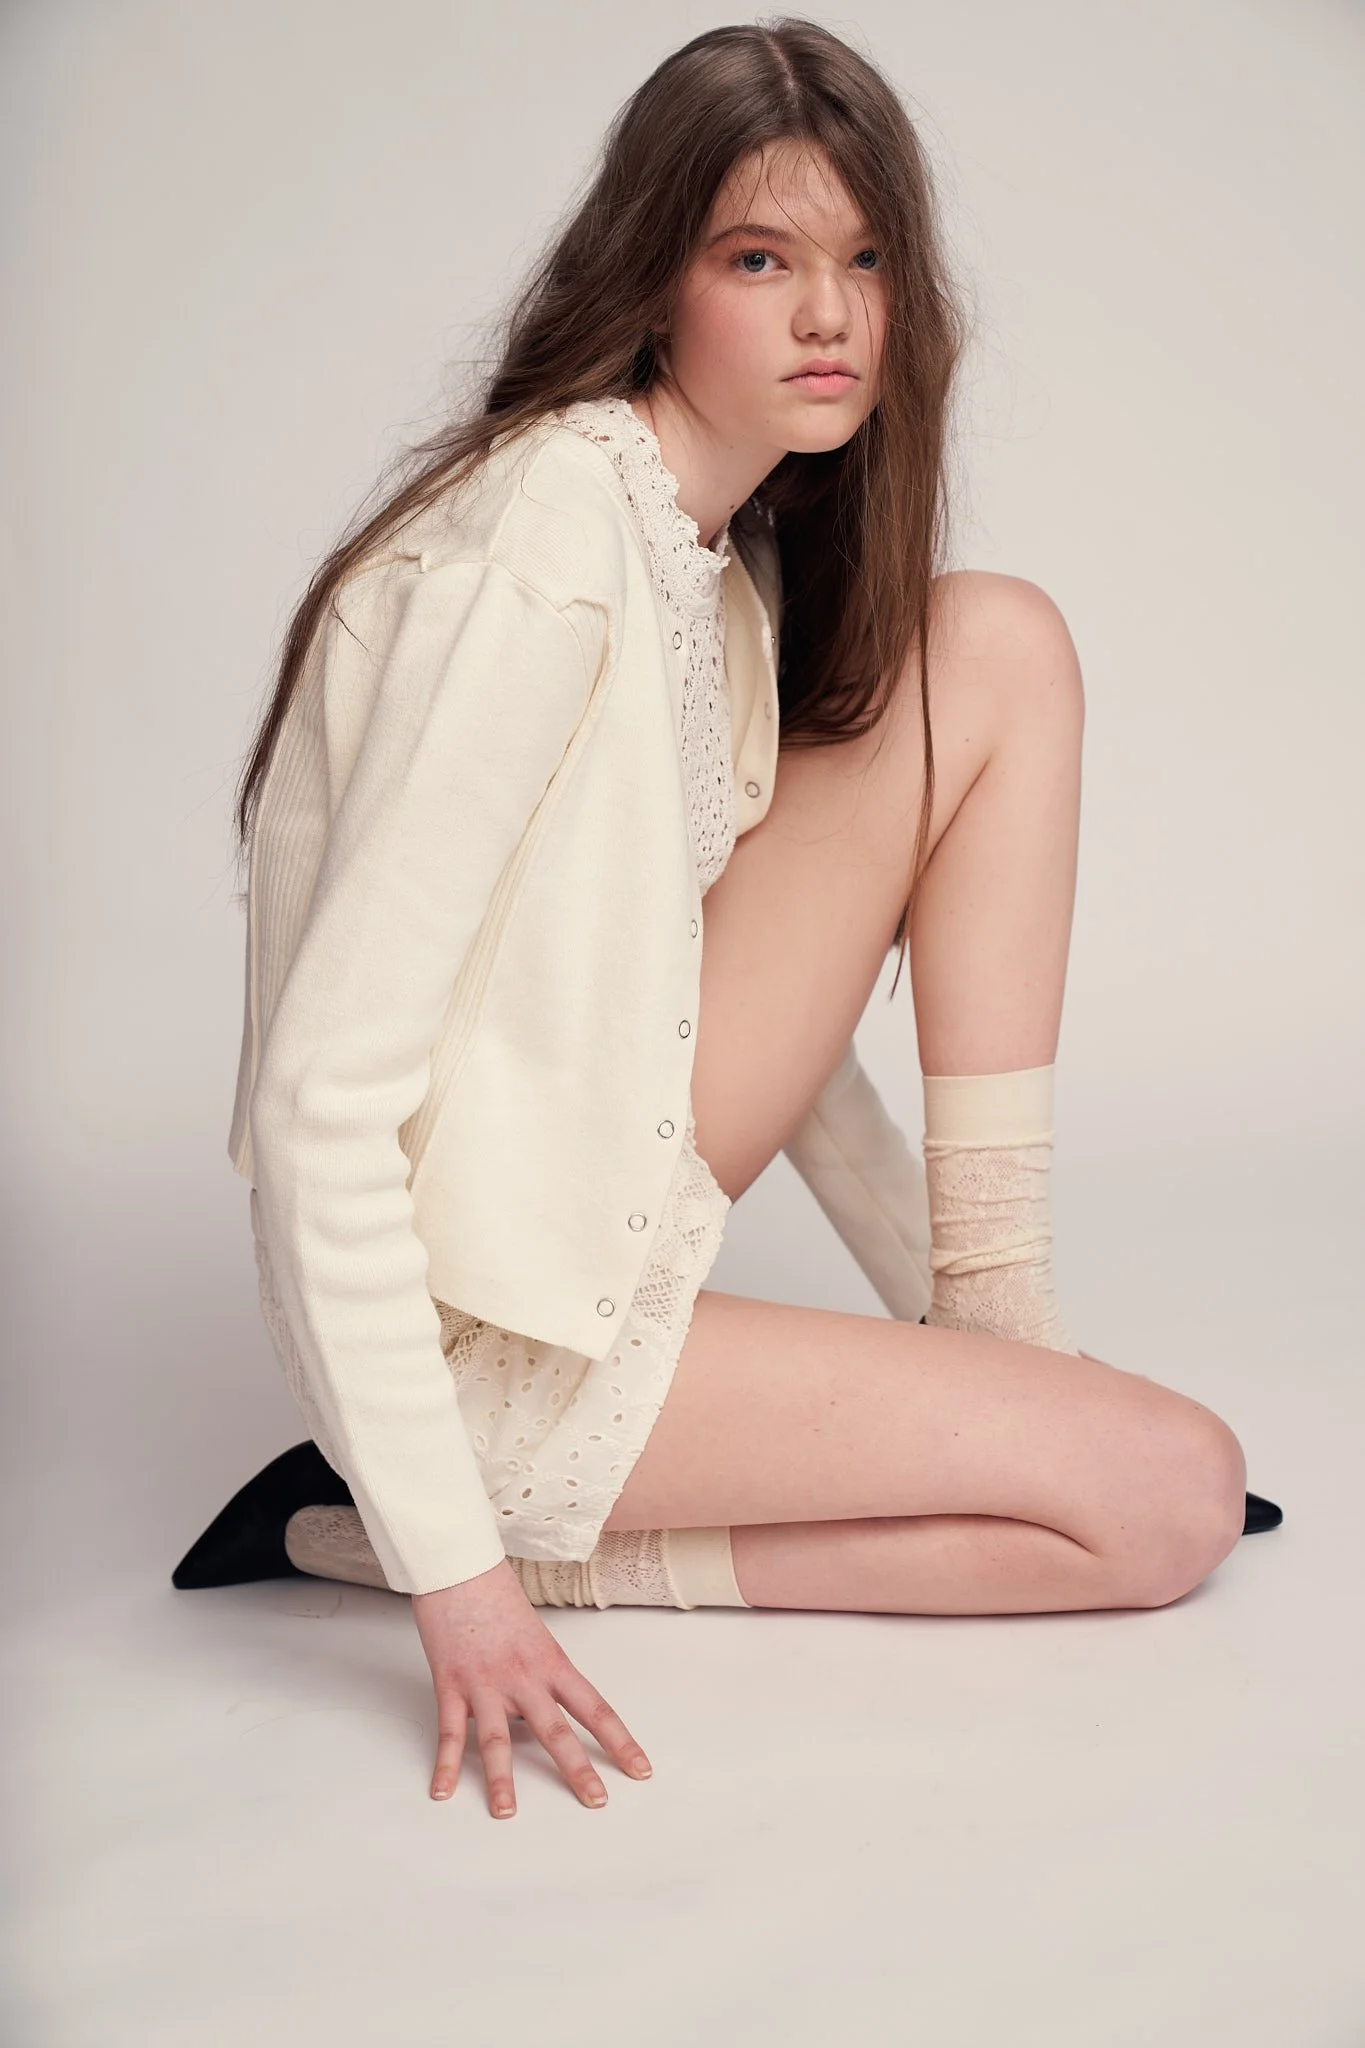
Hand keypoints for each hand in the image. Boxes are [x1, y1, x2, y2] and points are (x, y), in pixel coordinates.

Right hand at [410, 1557, 652, 1816]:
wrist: (458, 1565)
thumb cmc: (495, 1593)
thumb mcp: (532, 1632)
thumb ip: (539, 1673)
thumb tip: (539, 1708)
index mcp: (551, 1663)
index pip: (595, 1709)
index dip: (620, 1742)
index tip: (640, 1770)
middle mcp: (524, 1678)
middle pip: (556, 1732)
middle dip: (578, 1771)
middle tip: (597, 1802)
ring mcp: (486, 1684)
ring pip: (498, 1742)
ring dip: (503, 1782)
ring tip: (507, 1814)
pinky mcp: (451, 1685)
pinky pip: (449, 1734)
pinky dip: (445, 1766)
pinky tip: (443, 1792)